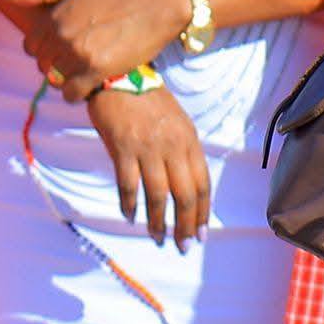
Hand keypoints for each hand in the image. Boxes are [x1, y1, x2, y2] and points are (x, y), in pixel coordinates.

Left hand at [10, 0, 190, 101]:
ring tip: (88, 66)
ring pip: (57, 81)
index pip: (31, 46)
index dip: (46, 47)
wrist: (158, 3)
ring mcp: (79, 54)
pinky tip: (92, 80)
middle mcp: (63, 36)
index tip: (65, 44)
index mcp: (55, 16)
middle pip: (43, 65)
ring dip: (70, 77)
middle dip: (57, 63)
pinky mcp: (97, 70)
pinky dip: (79, 92)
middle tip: (80, 55)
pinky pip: (72, 94)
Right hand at [87, 83, 210, 250]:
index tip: (202, 233)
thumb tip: (187, 185)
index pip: (203, 183)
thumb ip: (183, 151)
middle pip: (185, 194)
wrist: (120, 76)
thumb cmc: (149, 101)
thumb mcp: (177, 122)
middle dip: (186, 225)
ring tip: (158, 239)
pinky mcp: (123, 149)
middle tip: (183, 246)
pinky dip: (130, 206)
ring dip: (159, 223)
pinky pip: (129, 186)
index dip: (203, 211)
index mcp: (190, 140)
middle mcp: (173, 146)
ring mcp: (148, 148)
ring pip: (158, 196)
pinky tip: (131, 218)